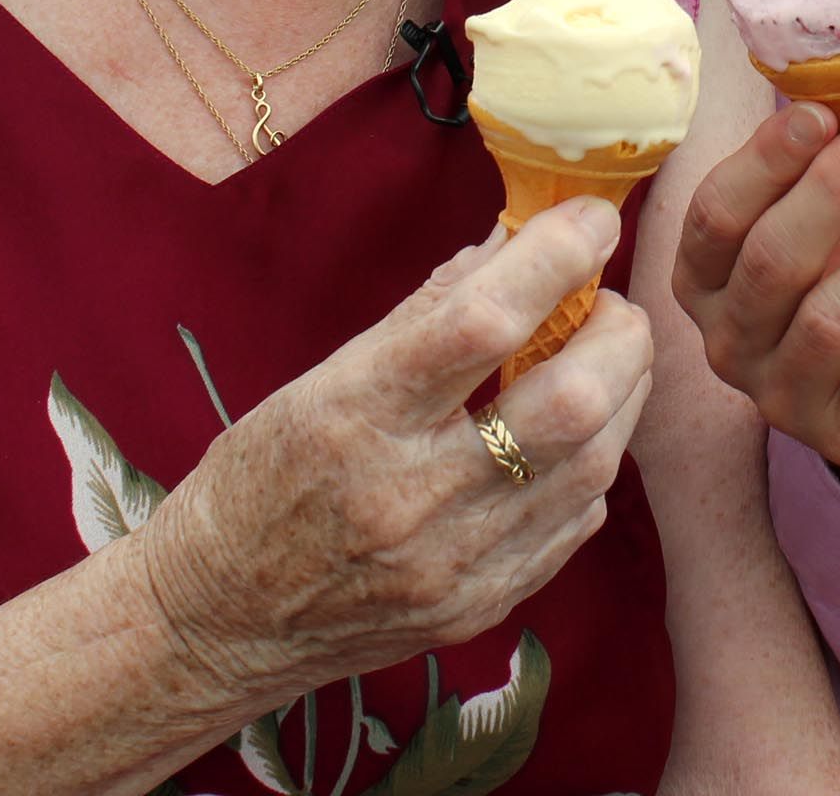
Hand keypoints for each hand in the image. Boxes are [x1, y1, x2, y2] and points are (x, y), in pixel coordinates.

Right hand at [133, 198, 653, 707]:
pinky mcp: (480, 606)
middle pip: (570, 404)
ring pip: (593, 464)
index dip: (554, 257)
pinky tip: (568, 436)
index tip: (591, 218)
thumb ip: (423, 314)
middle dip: (618, 334)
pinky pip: (576, 522)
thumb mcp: (316, 380)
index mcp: (355, 416)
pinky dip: (590, 461)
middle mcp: (411, 496)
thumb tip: (511, 244)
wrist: (218, 622)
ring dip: (621, 393)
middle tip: (608, 304)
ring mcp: (454, 565)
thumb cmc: (259, 481)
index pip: (482, 323)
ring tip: (602, 359)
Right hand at [673, 101, 839, 483]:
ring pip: (834, 315)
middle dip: (835, 186)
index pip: (715, 219)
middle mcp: (730, 346)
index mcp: (705, 285)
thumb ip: (818, 176)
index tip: (819, 110)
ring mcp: (787, 400)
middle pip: (773, 261)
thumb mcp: (823, 235)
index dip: (763, 163)